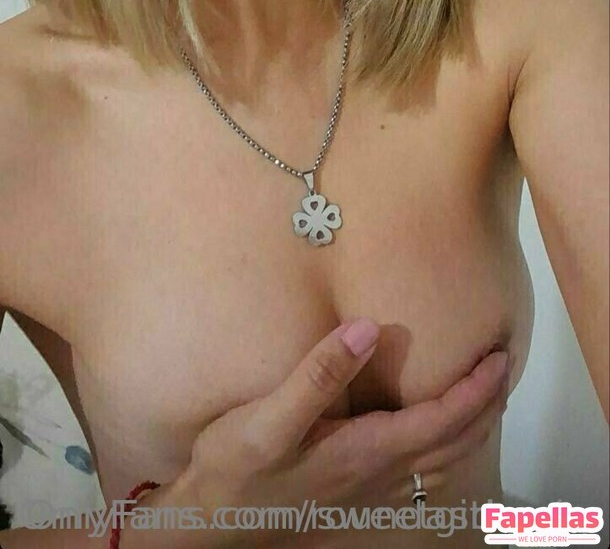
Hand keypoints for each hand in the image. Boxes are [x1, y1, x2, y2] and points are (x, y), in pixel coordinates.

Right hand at [162, 318, 508, 541]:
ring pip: (442, 463)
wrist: (213, 524)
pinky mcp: (355, 495)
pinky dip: (447, 451)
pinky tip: (438, 440)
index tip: (499, 357)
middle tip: (504, 368)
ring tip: (486, 398)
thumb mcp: (269, 419)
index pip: (441, 419)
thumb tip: (366, 328)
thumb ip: (318, 373)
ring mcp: (369, 491)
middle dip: (486, 407)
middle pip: (453, 443)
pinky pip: (423, 475)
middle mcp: (377, 476)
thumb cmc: (237, 470)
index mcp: (365, 452)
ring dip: (473, 429)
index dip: (475, 389)